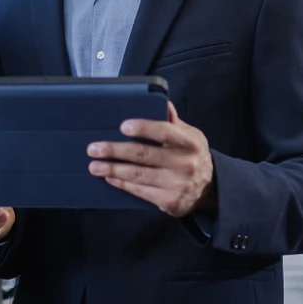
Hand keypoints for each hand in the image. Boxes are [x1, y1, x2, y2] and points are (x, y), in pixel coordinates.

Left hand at [87, 102, 215, 217]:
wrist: (209, 188)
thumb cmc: (192, 156)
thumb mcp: (191, 136)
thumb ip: (173, 122)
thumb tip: (162, 102)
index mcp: (190, 142)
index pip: (165, 132)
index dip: (144, 128)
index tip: (123, 127)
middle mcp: (184, 163)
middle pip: (144, 154)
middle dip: (115, 151)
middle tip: (94, 149)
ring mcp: (176, 184)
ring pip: (138, 175)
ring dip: (112, 169)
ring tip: (94, 166)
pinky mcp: (169, 201)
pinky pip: (140, 191)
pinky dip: (122, 183)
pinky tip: (110, 177)